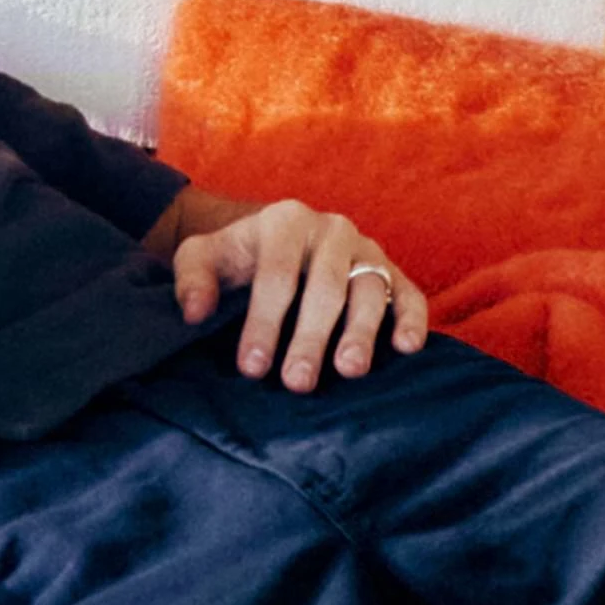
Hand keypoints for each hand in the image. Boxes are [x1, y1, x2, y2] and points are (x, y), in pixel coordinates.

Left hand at [169, 196, 429, 390]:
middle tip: (297, 383)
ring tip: (349, 370)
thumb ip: (192, 278)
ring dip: (361, 332)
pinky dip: (412, 318)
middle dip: (310, 337)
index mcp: (284, 221)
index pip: (276, 276)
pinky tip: (408, 348)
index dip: (263, 323)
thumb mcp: (202, 256)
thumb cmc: (239, 257)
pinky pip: (408, 292)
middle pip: (325, 287)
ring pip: (370, 289)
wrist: (277, 239)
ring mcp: (366, 250)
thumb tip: (194, 313)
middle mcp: (331, 230)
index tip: (251, 367)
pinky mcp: (392, 271)